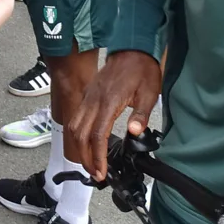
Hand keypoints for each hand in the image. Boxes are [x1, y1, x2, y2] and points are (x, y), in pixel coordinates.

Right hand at [66, 50, 161, 181]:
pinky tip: (85, 144)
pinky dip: (77, 134)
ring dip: (79, 148)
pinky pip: (76, 117)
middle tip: (95, 174)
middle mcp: (94, 100)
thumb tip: (135, 132)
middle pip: (80, 134)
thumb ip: (141, 114)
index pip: (97, 135)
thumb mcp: (149, 92)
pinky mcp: (88, 95)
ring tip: (90, 163)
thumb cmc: (142, 71)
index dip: (97, 156)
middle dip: (85, 157)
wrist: (132, 49)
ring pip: (74, 126)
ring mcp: (88, 96)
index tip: (101, 172)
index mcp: (109, 101)